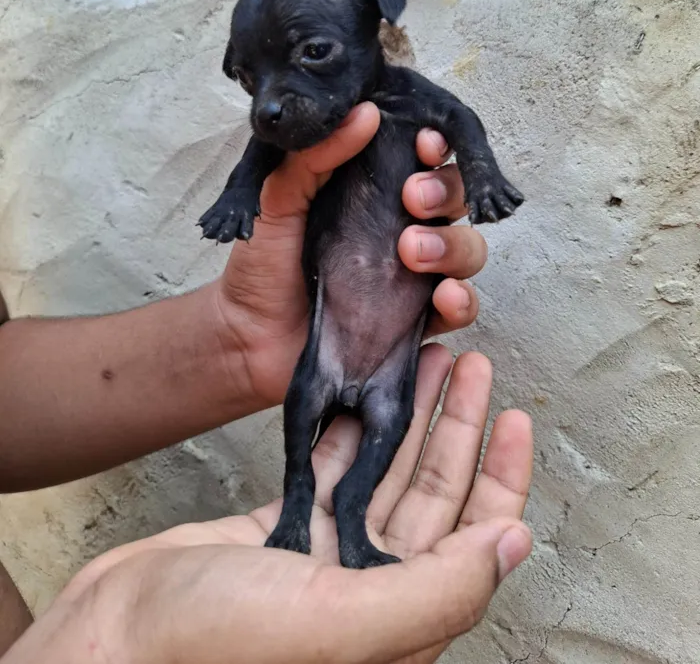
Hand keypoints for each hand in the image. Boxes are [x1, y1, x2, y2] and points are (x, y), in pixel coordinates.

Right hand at [20, 349, 531, 663]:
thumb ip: (435, 590)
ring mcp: (326, 558)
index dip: (500, 477)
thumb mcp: (338, 623)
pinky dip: (352, 430)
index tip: (514, 419)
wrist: (115, 637)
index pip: (476, 541)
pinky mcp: (284, 531)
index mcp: (399, 622)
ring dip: (409, 418)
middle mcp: (371, 591)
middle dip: (457, 427)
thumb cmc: (209, 645)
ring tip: (428, 365)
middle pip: (433, 496)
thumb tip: (512, 544)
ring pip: (386, 475)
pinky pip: (335, 471)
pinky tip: (363, 396)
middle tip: (470, 368)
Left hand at [213, 103, 487, 406]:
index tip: (424, 144)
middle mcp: (400, 228)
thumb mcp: (276, 199)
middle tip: (412, 199)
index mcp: (373, 192)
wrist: (248, 338)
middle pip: (456, 198)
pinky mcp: (414, 321)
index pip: (424, 158)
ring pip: (468, 249)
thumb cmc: (261, 264)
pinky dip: (461, 302)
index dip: (437, 147)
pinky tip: (442, 301)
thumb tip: (365, 113)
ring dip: (454, 246)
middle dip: (446, 192)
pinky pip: (459, 309)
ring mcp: (412, 276)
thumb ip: (312, 156)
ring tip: (411, 252)